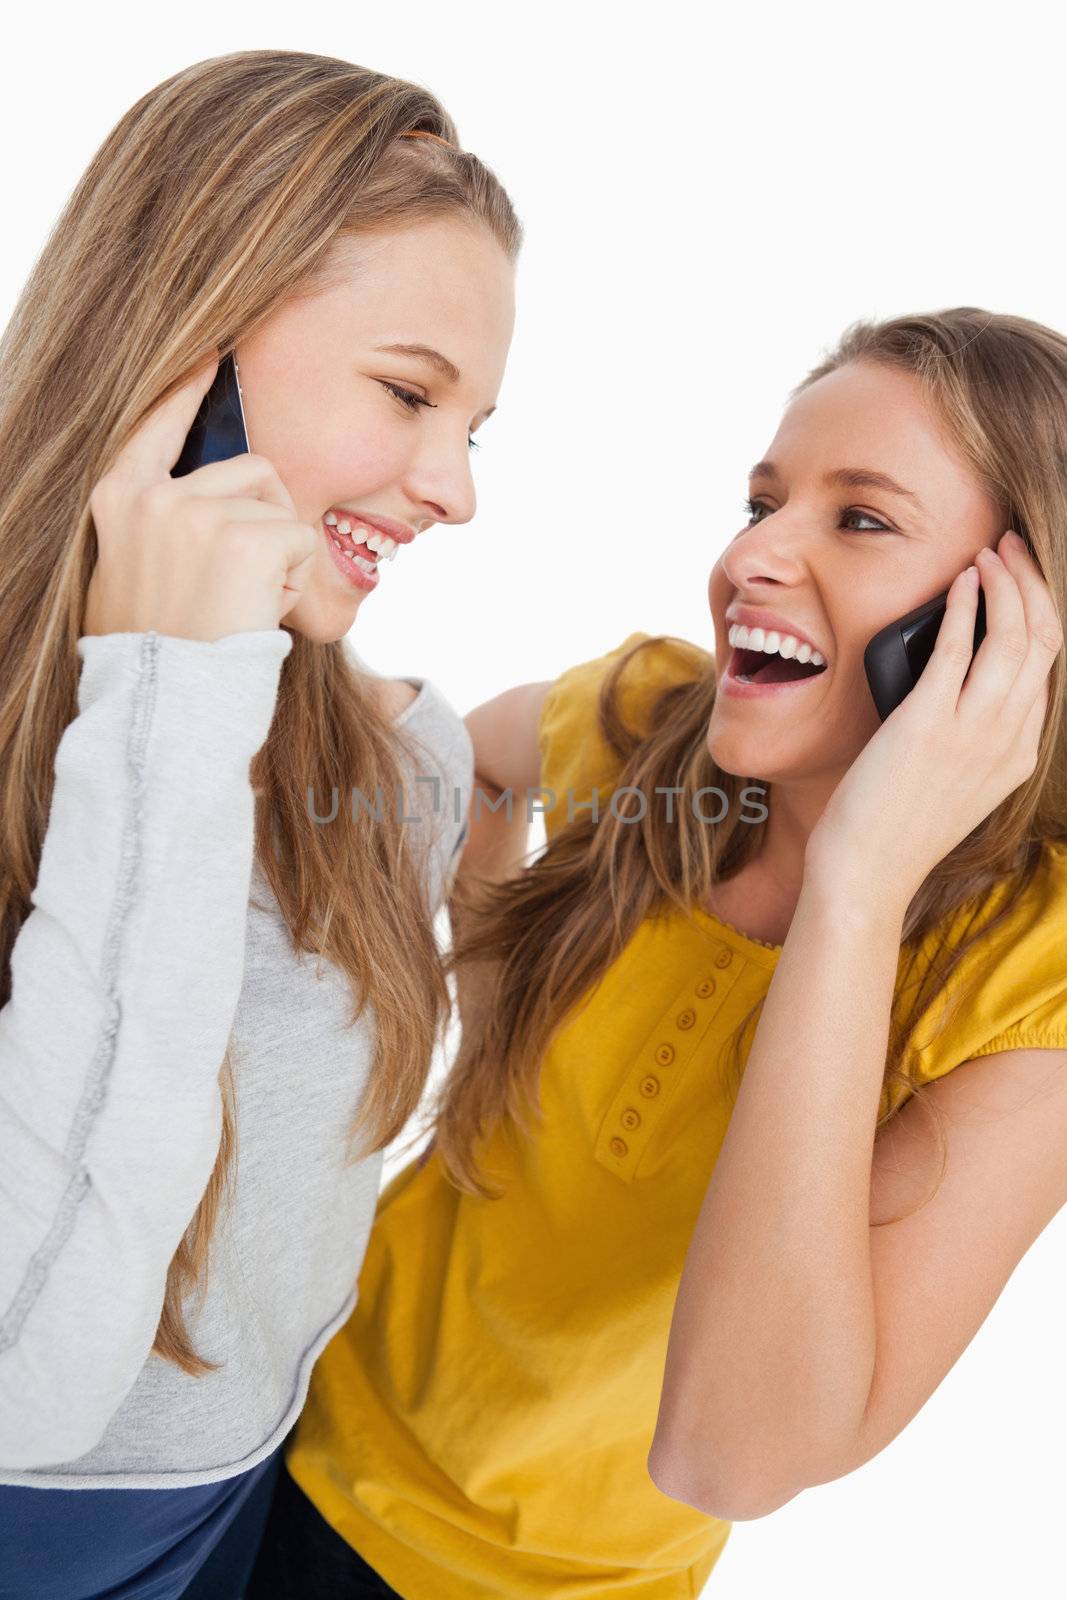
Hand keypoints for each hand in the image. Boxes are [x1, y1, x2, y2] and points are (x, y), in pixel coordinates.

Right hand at [83, 355, 319, 641]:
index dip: (187, 388)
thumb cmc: (154, 651)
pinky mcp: (245, 538)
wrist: (163, 700)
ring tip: (242, 600)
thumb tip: (193, 504)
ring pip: (280, 507)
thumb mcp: (127, 575)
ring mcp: (199, 514)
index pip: (157, 426)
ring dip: (279, 555)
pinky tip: (257, 609)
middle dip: (265, 521)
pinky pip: (299, 542)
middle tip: (237, 584)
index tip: (211, 353)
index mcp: (120, 501)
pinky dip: (292, 580)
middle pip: (252, 469)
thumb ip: (156, 529)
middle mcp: (156, 498)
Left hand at [805, 530, 1062, 909]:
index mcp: (1020, 753)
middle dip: (1033, 582)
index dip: (1040, 610)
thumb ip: (972, 733)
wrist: (868, 871)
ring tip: (988, 553)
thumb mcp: (956, 780)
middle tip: (1012, 547)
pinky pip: (957, 649)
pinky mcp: (927, 724)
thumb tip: (956, 676)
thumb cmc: (895, 826)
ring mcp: (972, 732)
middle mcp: (1008, 739)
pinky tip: (960, 581)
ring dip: (1005, 584)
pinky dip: (964, 606)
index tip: (1021, 578)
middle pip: (1044, 639)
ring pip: (1014, 636)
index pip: (1049, 665)